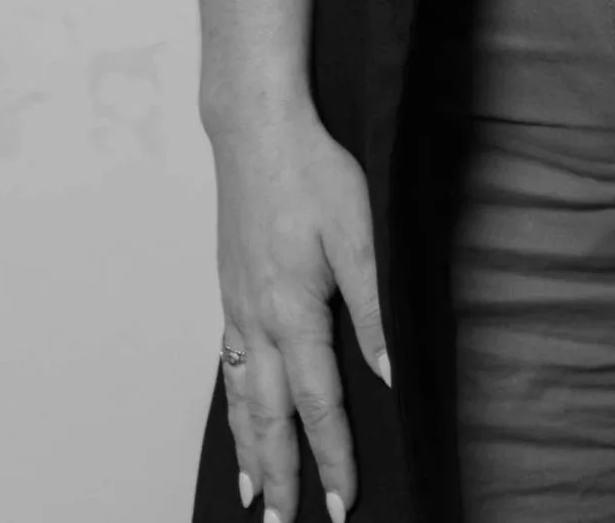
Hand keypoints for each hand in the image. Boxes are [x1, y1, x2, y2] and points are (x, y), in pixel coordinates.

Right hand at [211, 98, 388, 521]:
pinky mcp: (229, 290)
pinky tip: (235, 418)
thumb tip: (389, 372)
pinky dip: (230, 406)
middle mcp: (258, 319)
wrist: (255, 128)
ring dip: (250, 450)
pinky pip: (226, 365)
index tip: (340, 503)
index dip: (332, 456)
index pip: (318, 403)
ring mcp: (237, 306)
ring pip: (240, 397)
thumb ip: (374, 307)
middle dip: (282, 474)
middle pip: (269, 416)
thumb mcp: (360, 232)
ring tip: (256, 496)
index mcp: (295, 311)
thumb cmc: (313, 170)